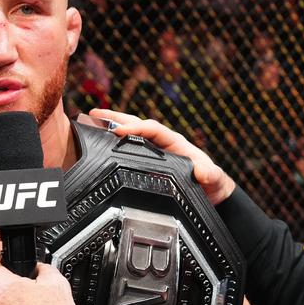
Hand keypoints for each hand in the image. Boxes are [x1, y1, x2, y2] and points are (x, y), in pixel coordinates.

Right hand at [88, 108, 236, 203]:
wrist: (213, 191)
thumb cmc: (212, 181)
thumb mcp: (213, 178)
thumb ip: (210, 175)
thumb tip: (202, 173)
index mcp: (175, 142)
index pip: (152, 129)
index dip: (135, 128)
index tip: (118, 130)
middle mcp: (164, 143)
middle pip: (137, 125)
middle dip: (116, 118)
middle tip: (93, 114)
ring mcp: (156, 149)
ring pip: (132, 133)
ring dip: (112, 126)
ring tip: (90, 121)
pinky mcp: (151, 160)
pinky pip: (131, 147)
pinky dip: (116, 142)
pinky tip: (101, 142)